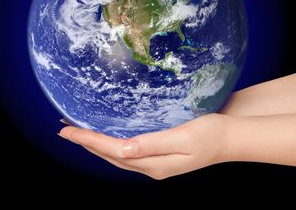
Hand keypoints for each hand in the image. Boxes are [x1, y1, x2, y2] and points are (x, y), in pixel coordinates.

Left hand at [59, 113, 226, 179]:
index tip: (67, 132)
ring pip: (116, 154)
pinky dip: (111, 143)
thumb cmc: (210, 134)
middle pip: (110, 155)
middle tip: (65, 131)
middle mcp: (150, 165)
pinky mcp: (158, 153)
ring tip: (79, 133)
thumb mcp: (183, 139)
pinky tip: (107, 136)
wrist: (230, 138)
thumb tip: (123, 150)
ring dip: (96, 144)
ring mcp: (154, 162)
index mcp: (153, 163)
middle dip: (86, 143)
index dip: (88, 140)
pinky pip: (127, 150)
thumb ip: (153, 144)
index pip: (112, 150)